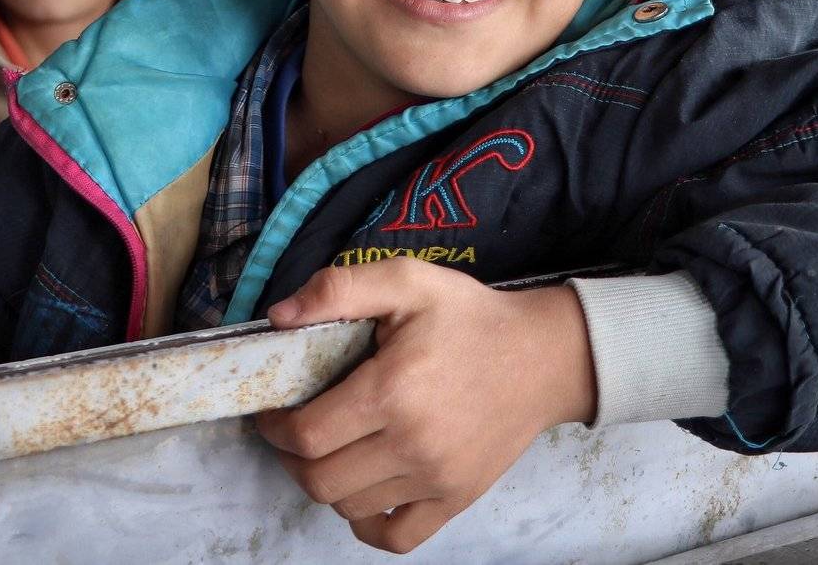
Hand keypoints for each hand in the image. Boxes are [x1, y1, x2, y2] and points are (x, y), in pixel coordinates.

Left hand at [255, 258, 596, 553]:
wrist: (544, 356)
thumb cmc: (471, 317)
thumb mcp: (408, 280)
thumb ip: (340, 288)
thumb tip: (279, 315)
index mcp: (391, 390)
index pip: (307, 435)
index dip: (276, 428)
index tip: (273, 412)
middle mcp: (412, 443)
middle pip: (319, 480)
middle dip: (292, 458)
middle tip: (295, 431)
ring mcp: (436, 479)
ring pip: (349, 507)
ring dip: (326, 482)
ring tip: (332, 449)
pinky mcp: (456, 499)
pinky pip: (395, 536)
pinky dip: (366, 523)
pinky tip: (363, 491)